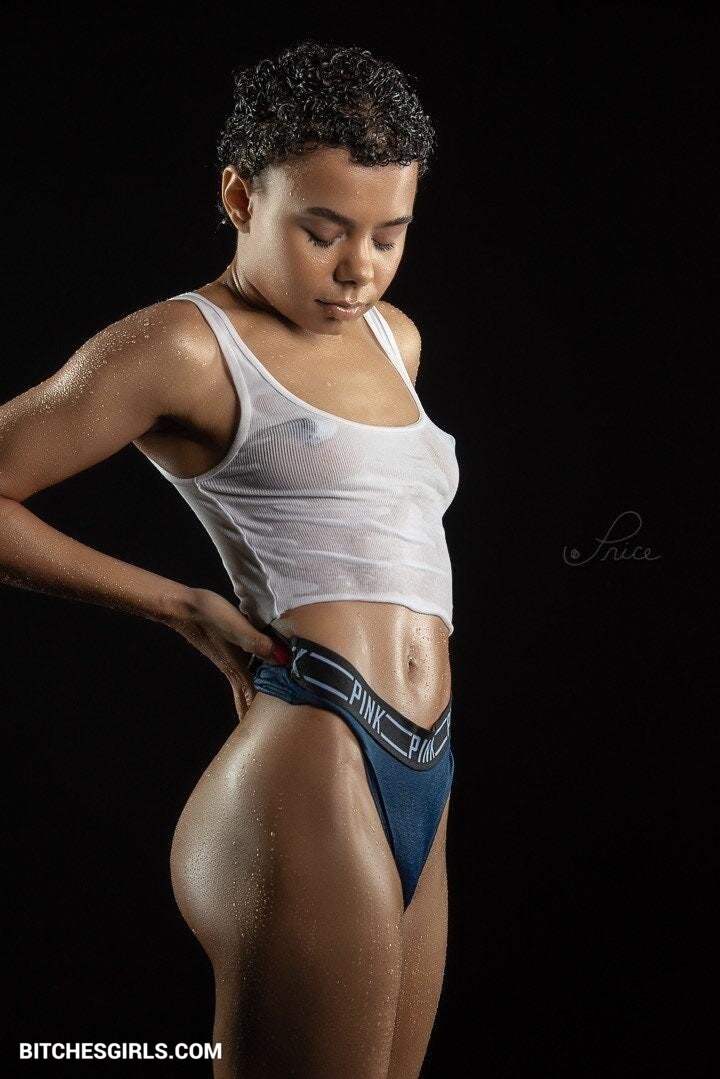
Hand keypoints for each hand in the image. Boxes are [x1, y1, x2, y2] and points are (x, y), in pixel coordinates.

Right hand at [167, 586, 278, 718]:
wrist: (184, 607)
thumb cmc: (210, 616)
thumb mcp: (237, 627)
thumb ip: (258, 643)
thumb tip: (282, 658)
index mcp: (238, 668)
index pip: (254, 698)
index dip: (264, 714)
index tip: (275, 730)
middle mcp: (233, 669)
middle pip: (246, 699)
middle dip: (255, 716)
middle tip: (268, 732)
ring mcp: (228, 661)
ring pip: (244, 687)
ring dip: (252, 701)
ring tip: (261, 715)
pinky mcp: (226, 651)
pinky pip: (242, 673)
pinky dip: (250, 683)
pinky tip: (255, 676)